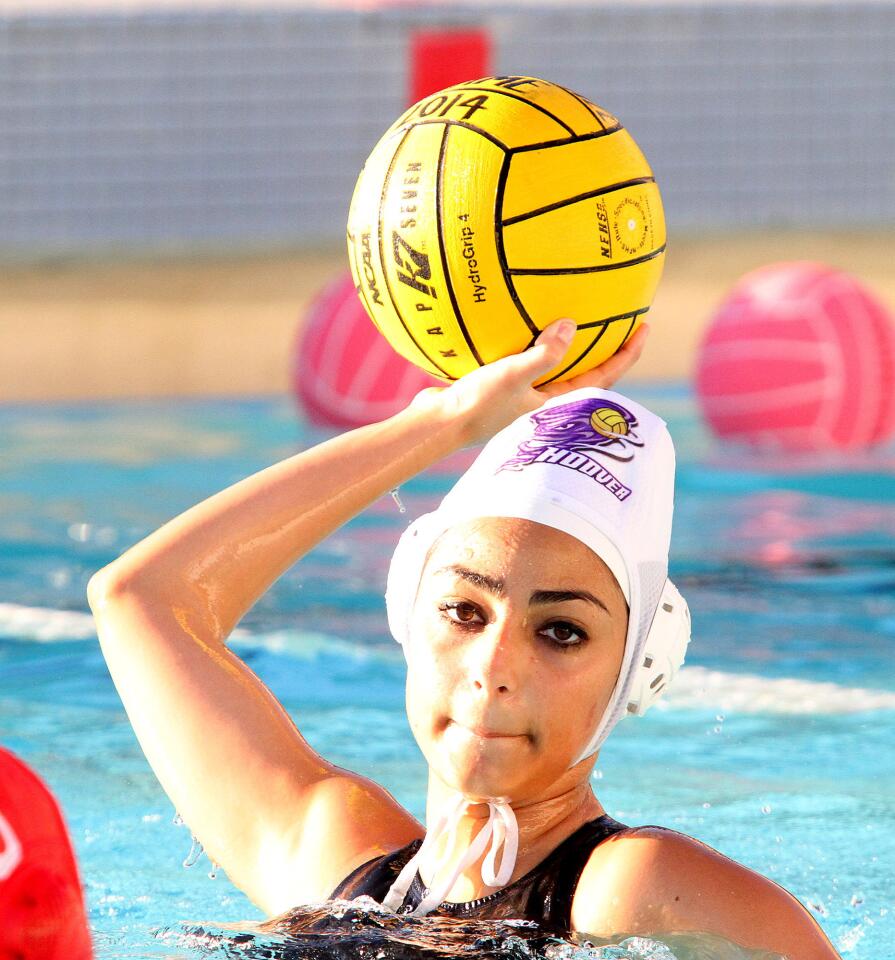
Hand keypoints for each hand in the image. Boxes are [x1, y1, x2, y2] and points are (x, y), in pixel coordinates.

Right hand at [413, 319, 648, 445]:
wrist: (438, 424)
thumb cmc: (478, 405)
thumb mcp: (514, 375)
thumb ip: (544, 353)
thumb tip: (572, 325)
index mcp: (556, 402)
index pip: (603, 376)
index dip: (626, 353)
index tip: (644, 327)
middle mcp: (544, 400)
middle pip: (586, 371)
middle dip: (605, 347)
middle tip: (622, 318)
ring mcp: (523, 394)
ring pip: (556, 364)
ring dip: (570, 343)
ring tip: (578, 314)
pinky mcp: (501, 386)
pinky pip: (526, 357)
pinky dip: (533, 339)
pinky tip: (523, 318)